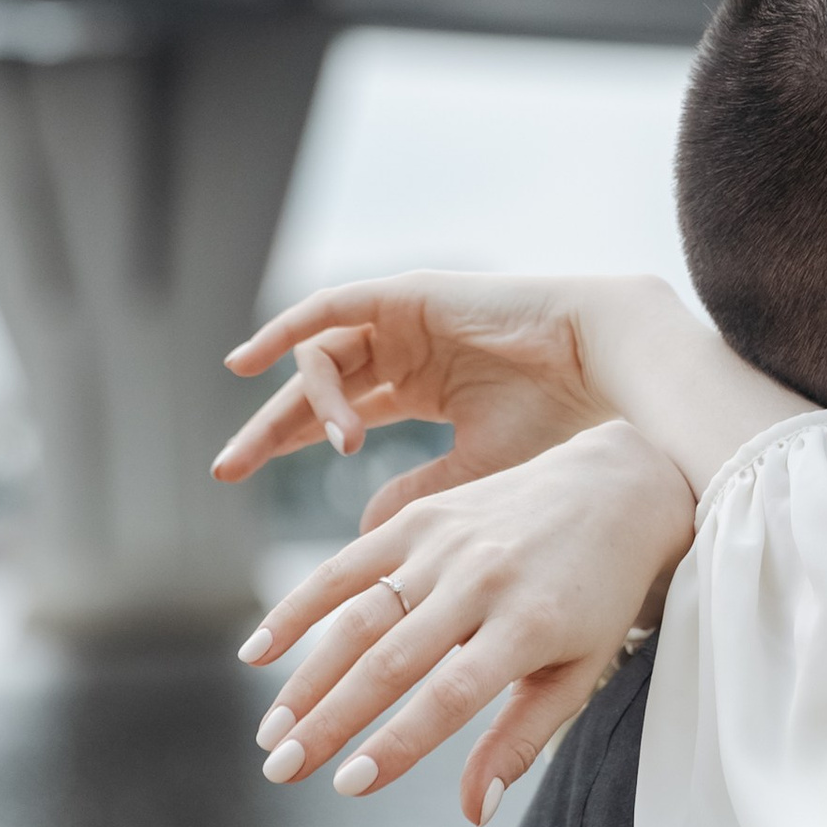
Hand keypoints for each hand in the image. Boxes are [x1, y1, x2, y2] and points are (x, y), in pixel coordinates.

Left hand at [214, 273, 632, 525]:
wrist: (600, 366)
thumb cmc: (560, 418)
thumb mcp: (477, 469)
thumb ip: (420, 495)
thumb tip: (363, 530)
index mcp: (426, 387)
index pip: (340, 412)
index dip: (289, 442)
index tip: (238, 479)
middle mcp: (407, 350)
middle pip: (316, 387)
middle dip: (269, 429)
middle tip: (227, 470)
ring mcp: (405, 320)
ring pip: (324, 357)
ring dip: (311, 403)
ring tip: (340, 442)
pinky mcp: (408, 295)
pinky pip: (330, 308)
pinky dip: (285, 329)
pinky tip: (248, 362)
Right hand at [238, 423, 697, 822]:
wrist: (614, 489)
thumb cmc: (598, 597)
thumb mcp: (581, 671)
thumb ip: (522, 739)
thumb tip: (473, 811)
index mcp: (529, 624)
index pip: (450, 695)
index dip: (398, 742)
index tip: (350, 784)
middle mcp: (482, 580)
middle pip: (391, 661)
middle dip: (330, 721)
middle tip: (282, 770)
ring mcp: (446, 544)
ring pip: (359, 618)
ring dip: (307, 678)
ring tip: (271, 734)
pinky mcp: (420, 516)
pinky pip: (347, 565)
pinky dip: (298, 607)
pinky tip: (259, 651)